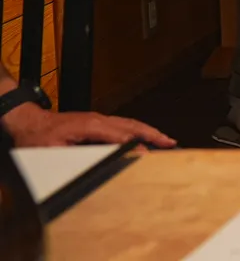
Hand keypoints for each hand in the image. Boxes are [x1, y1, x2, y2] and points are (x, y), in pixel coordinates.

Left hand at [2, 103, 174, 147]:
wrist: (28, 122)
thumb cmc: (38, 137)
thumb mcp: (55, 151)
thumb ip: (79, 156)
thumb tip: (100, 162)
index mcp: (91, 125)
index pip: (120, 136)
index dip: (136, 146)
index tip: (150, 154)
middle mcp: (98, 119)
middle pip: (132, 125)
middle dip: (153, 134)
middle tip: (170, 142)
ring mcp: (98, 119)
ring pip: (129, 123)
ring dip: (148, 131)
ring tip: (164, 139)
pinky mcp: (97, 122)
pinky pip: (123, 124)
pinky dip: (137, 129)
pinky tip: (142, 137)